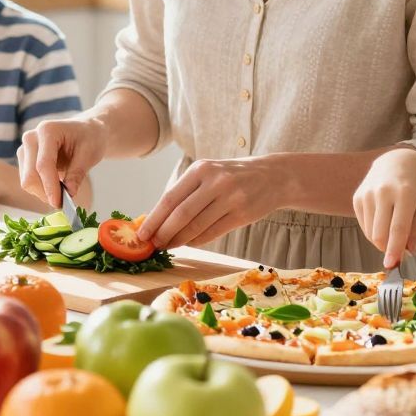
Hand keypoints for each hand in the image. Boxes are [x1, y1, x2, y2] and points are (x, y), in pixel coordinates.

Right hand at [17, 116, 106, 207]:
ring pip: (27, 181)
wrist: (84, 131)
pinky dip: (42, 189)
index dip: (50, 186)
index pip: (43, 164)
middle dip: (46, 193)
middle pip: (30, 175)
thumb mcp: (90, 154)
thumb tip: (69, 193)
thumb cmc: (89, 138)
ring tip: (63, 192)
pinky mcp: (24, 159)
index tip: (59, 203)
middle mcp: (31, 137)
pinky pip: (29, 181)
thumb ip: (77, 173)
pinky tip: (56, 186)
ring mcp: (25, 148)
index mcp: (48, 130)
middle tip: (65, 203)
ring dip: (44, 192)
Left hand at [135, 156, 280, 249]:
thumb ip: (187, 191)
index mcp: (201, 169)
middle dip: (163, 233)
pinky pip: (213, 233)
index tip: (141, 233)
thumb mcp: (210, 173)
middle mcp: (215, 182)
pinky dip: (197, 241)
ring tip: (168, 246)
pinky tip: (189, 243)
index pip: (170, 198)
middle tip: (153, 245)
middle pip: (181, 214)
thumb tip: (158, 218)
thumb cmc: (233, 176)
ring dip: (179, 240)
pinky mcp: (242, 214)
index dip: (154, 218)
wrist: (273, 176)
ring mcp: (231, 198)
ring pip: (196, 226)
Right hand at [353, 147, 415, 269]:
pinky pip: (363, 225)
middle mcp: (382, 192)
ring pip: (370, 232)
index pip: (398, 228)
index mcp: (404, 193)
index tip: (392, 265)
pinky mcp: (357, 197)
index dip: (395, 249)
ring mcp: (367, 194)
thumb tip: (407, 252)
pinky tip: (384, 223)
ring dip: (382, 241)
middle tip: (399, 255)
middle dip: (388, 249)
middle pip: (380, 234)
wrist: (397, 160)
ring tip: (394, 233)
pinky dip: (373, 232)